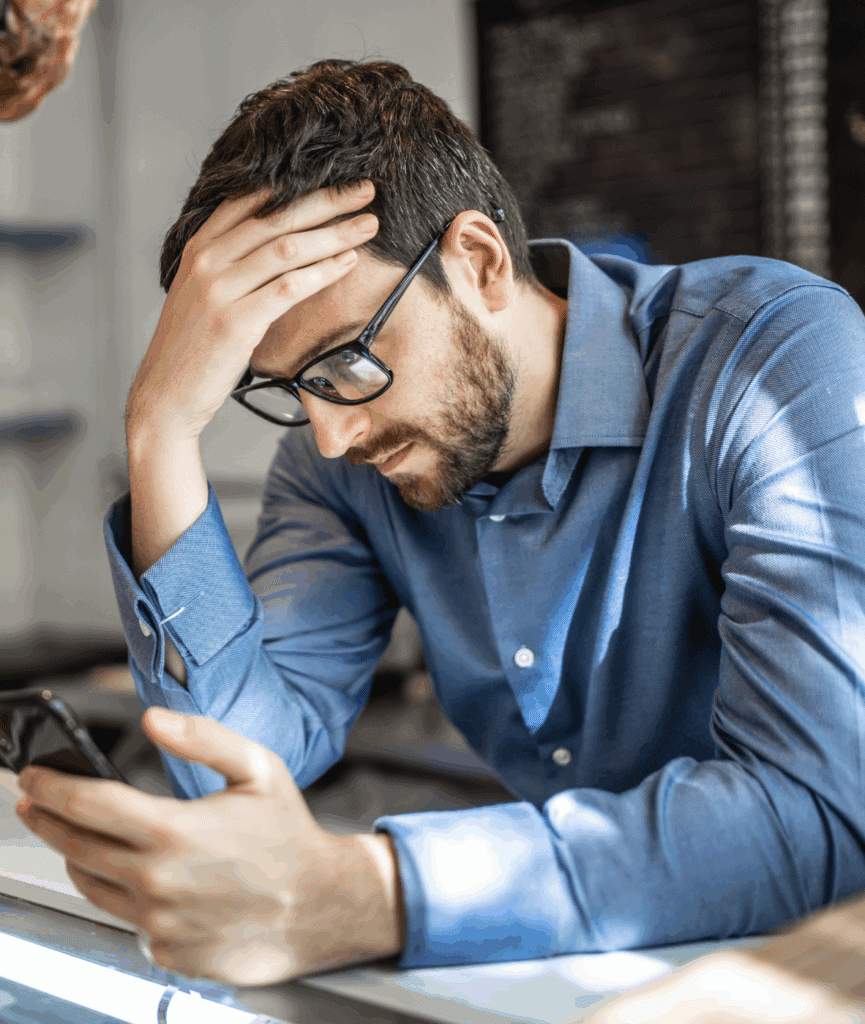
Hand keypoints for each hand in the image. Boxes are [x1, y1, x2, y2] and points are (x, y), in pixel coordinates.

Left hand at [14, 706, 403, 985]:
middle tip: (34, 800)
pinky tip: (141, 875)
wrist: (319, 906)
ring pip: (92, 884)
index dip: (52, 786)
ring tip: (79, 835)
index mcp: (175, 831)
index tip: (32, 775)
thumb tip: (152, 720)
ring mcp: (159, 923)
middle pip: (75, 845)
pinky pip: (125, 918)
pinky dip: (122, 893)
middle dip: (47, 818)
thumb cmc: (289, 835)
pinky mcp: (166, 951)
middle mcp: (158, 881)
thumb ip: (203, 738)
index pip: (89, 804)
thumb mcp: (258, 768)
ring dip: (76, 855)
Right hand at [126, 181, 377, 442]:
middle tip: (366, 191)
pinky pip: (289, 287)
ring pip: (287, 249)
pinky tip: (348, 263)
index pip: (251, 200)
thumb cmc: (193, 350)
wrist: (165, 396)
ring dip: (334, 233)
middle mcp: (207, 260)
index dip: (298, 185)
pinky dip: (323, 272)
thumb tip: (279, 245)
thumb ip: (231, 265)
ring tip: (368, 225)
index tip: (336, 178)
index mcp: (198, 247)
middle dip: (327, 201)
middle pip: (276, 217)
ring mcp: (219, 290)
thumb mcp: (202, 294)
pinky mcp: (235, 322)